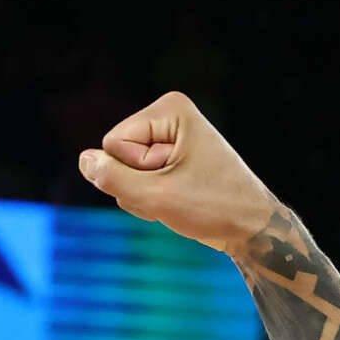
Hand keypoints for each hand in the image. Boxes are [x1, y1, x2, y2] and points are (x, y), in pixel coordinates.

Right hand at [78, 93, 278, 253]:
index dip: (138, 173)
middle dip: (141, 184)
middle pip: (118, 155)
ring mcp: (170, 137)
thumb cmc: (215, 209)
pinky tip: (179, 201)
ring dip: (146, 195)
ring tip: (182, 199)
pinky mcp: (171, 157)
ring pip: (125, 171)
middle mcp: (170, 115)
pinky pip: (139, 180)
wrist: (254, 229)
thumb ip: (112, 178)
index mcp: (170, 109)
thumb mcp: (157, 197)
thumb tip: (84, 160)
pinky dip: (153, 198)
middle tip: (180, 195)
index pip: (114, 143)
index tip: (178, 182)